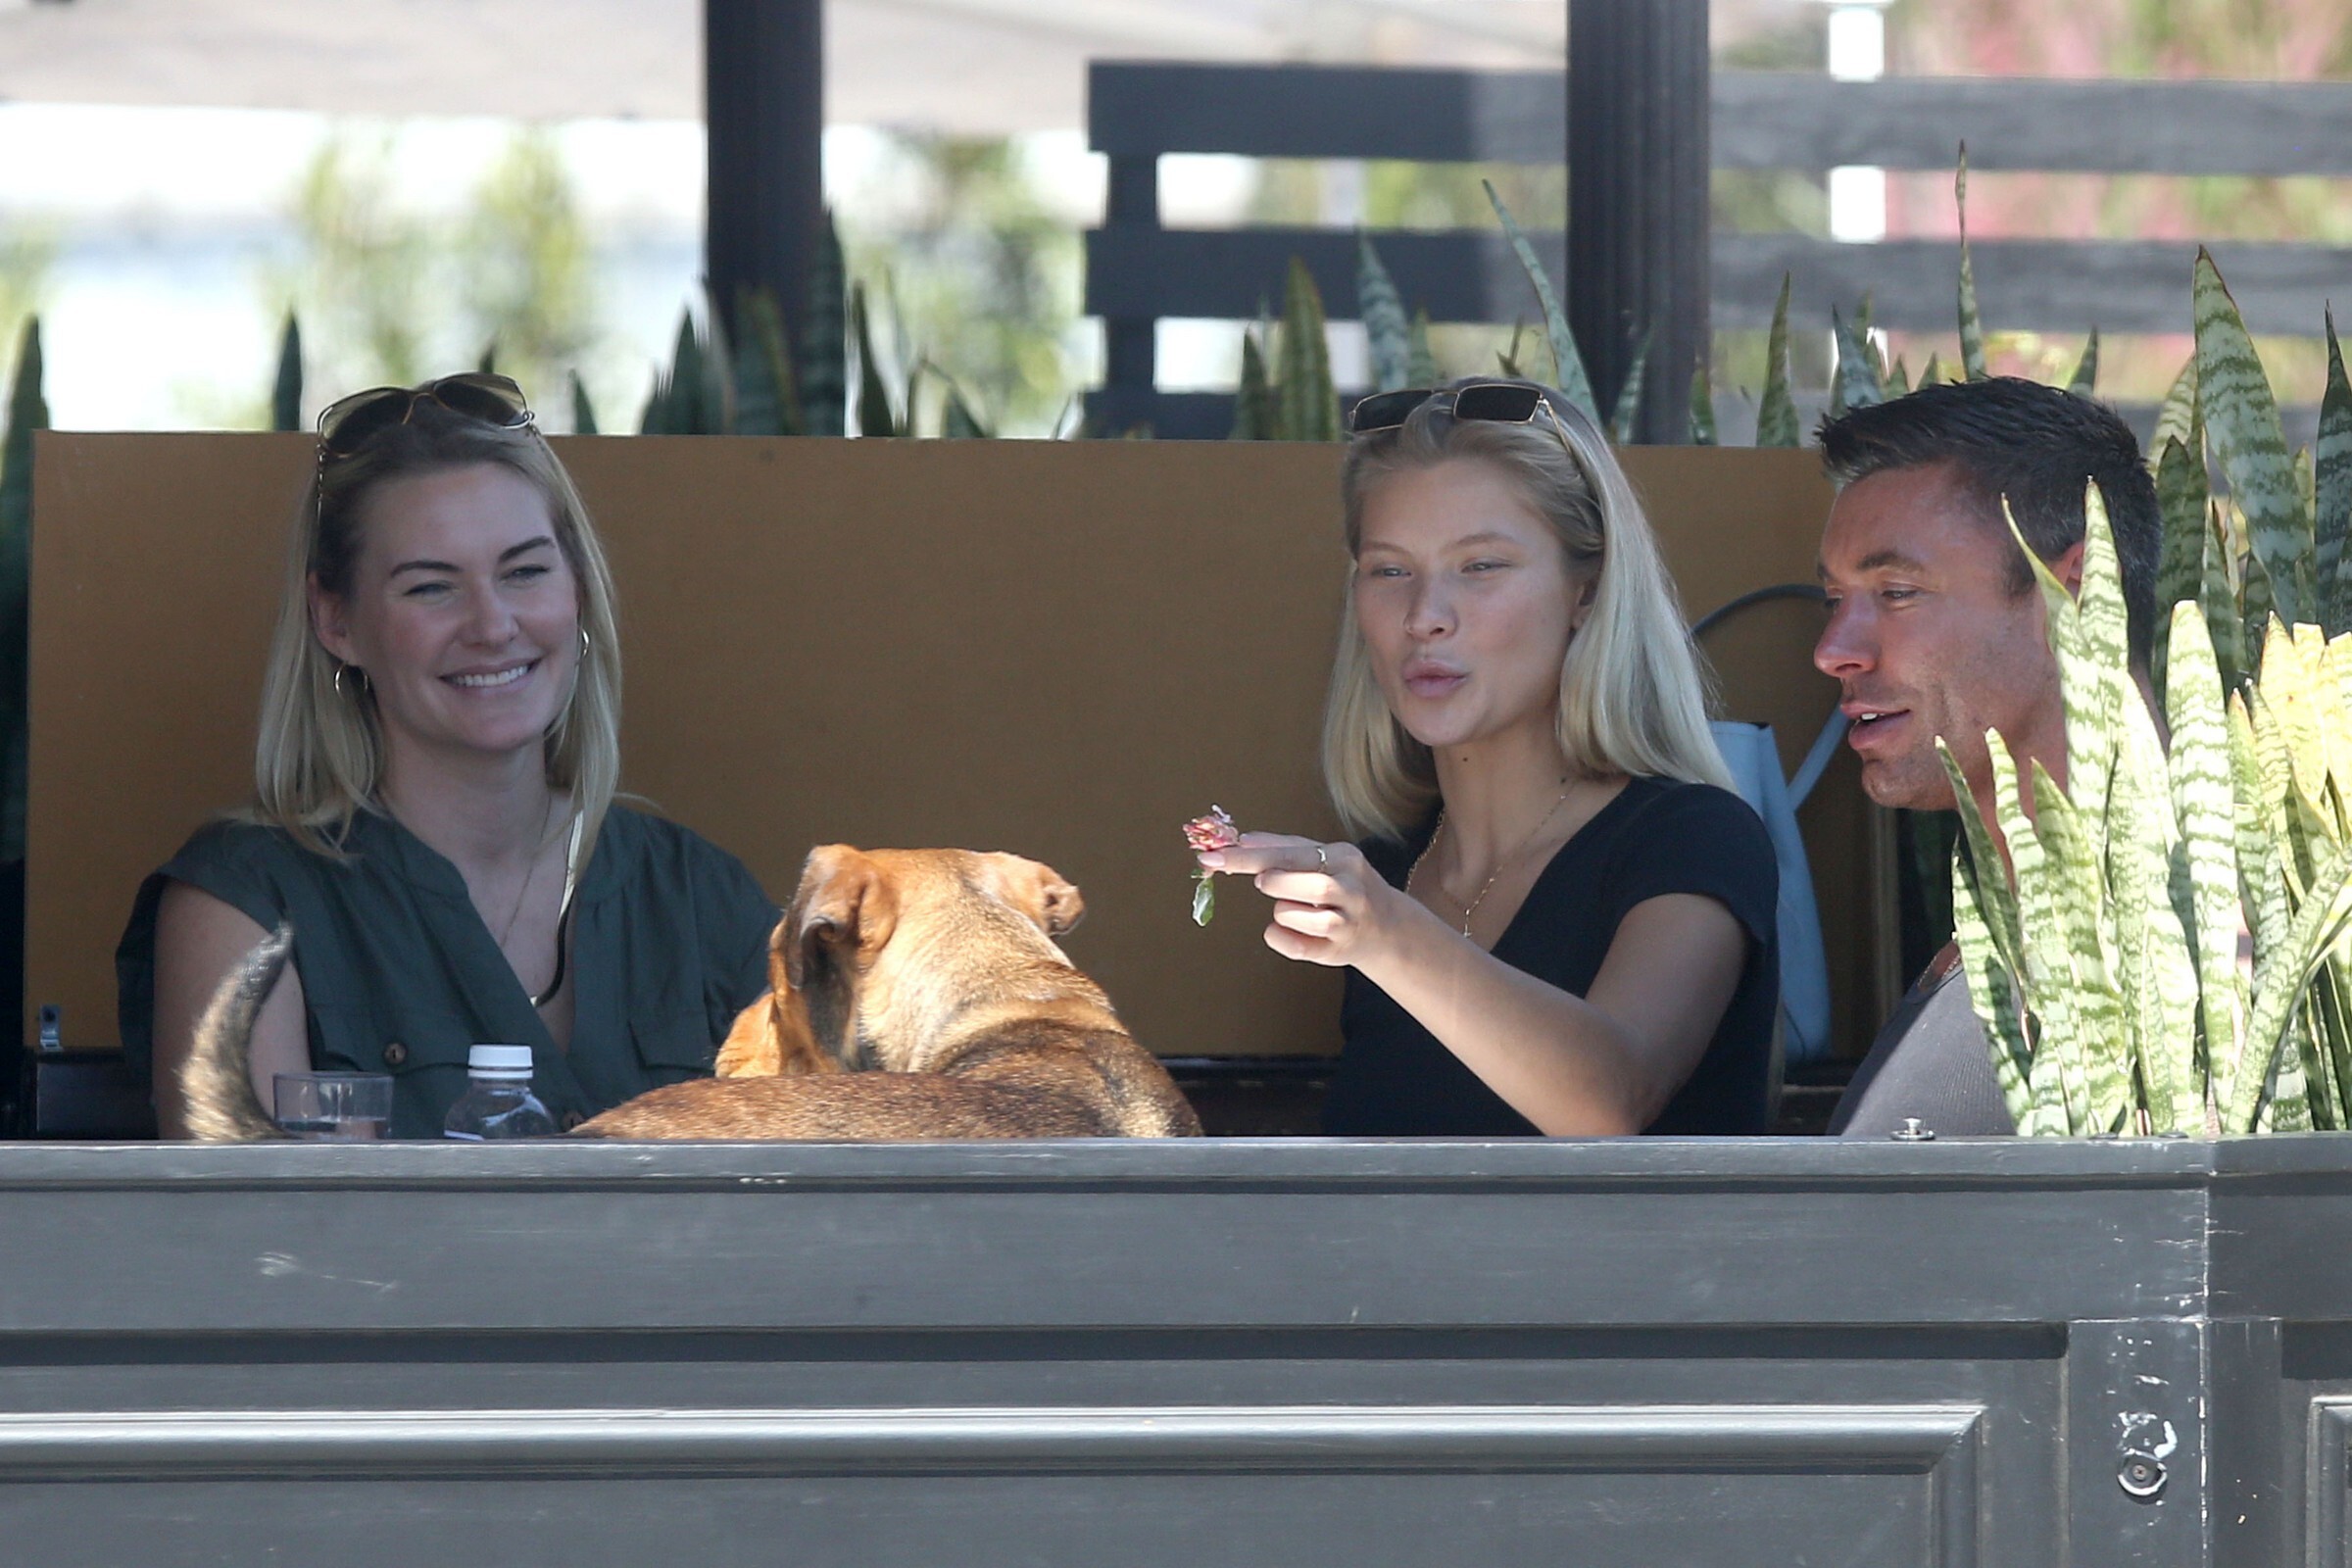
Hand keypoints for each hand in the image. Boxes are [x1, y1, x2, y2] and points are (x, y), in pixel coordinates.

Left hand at [1196, 832, 1392, 966]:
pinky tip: (1288, 930)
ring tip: (1295, 908)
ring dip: (1280, 910)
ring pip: (1288, 913)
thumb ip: (1283, 846)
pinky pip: (1294, 947)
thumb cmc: (1346, 886)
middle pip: (1289, 881)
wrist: (1388, 928)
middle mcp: (1349, 887)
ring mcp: (1345, 921)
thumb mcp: (1324, 858)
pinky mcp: (1337, 951)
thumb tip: (1242, 839)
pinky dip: (1280, 938)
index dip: (1244, 857)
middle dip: (1269, 882)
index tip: (1211, 857)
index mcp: (1343, 857)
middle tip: (1266, 883)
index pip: (1286, 853)